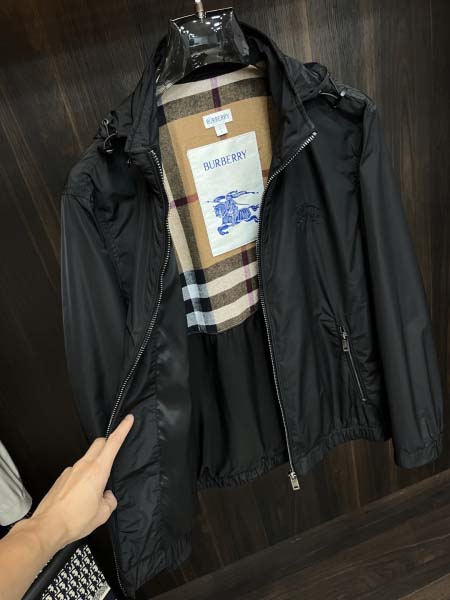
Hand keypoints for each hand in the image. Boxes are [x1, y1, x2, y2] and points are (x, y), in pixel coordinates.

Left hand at [29, 413, 133, 550]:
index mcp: (97, 471)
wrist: (47, 527)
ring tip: (96, 488)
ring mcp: (70, 470)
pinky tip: (82, 495)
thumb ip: (110, 500)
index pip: (113, 443)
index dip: (122, 429)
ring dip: (96, 464)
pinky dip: (84, 476)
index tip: (129, 419)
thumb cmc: (76, 520)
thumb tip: (107, 495)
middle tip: (115, 451)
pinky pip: (77, 471)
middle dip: (109, 442)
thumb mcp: (103, 514)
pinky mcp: (61, 478)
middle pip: (99, 444)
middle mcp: (83, 466)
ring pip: (87, 458)